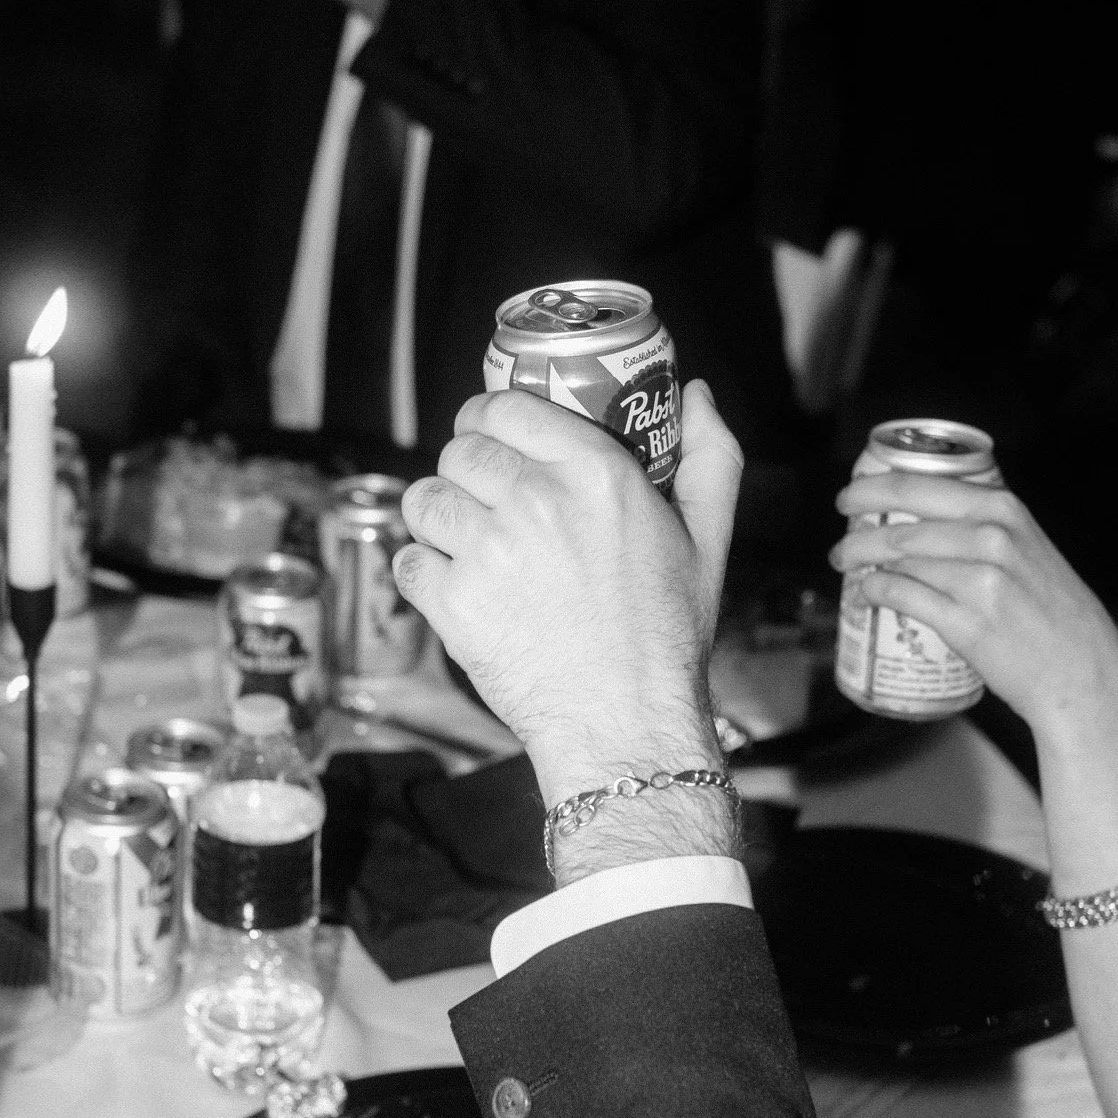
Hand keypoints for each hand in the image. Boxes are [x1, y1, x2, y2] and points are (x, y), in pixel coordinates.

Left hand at [398, 381, 742, 809]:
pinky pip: (408, 561)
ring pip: (423, 499)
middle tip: (484, 500)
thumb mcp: (708, 537)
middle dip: (464, 470)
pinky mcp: (455, 603)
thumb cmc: (666, 636)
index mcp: (596, 472)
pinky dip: (424, 574)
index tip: (489, 437)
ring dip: (437, 518)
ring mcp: (490, 551)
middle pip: (459, 450)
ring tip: (466, 543)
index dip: (486, 417)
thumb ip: (709, 454)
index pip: (504, 407)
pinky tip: (458, 588)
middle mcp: (537, 501)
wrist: (627, 723)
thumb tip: (697, 394)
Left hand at [832, 461, 1117, 743]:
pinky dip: (874, 592)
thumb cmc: (1058, 616)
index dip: (874, 484)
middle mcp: (992, 536)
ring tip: (847, 567)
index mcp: (1005, 509)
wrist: (1084, 673)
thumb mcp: (1032, 549)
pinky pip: (903, 596)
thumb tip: (929, 518)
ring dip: (860, 560)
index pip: (921, 482)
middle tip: (841, 540)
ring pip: (897, 557)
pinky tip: (865, 594)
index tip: (852, 493)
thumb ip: (989, 528)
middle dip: (858, 526)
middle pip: (901, 520)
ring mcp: (980, 580)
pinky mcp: (967, 624)